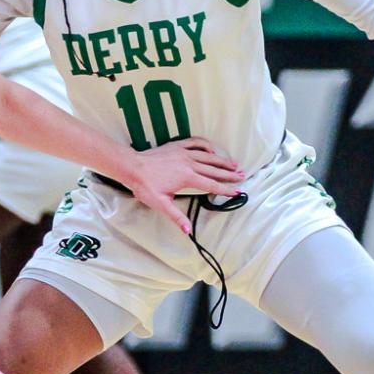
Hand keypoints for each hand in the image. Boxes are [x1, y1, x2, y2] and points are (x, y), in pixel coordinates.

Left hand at [127, 136, 245, 234]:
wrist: (132, 167)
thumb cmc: (145, 186)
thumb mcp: (160, 204)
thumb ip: (176, 216)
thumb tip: (187, 230)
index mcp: (187, 178)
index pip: (211, 185)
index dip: (225, 189)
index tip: (237, 192)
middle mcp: (189, 163)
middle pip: (214, 169)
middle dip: (229, 174)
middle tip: (241, 176)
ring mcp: (183, 153)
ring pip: (208, 156)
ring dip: (222, 160)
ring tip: (233, 164)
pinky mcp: (177, 146)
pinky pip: (196, 143)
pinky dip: (206, 145)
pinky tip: (212, 149)